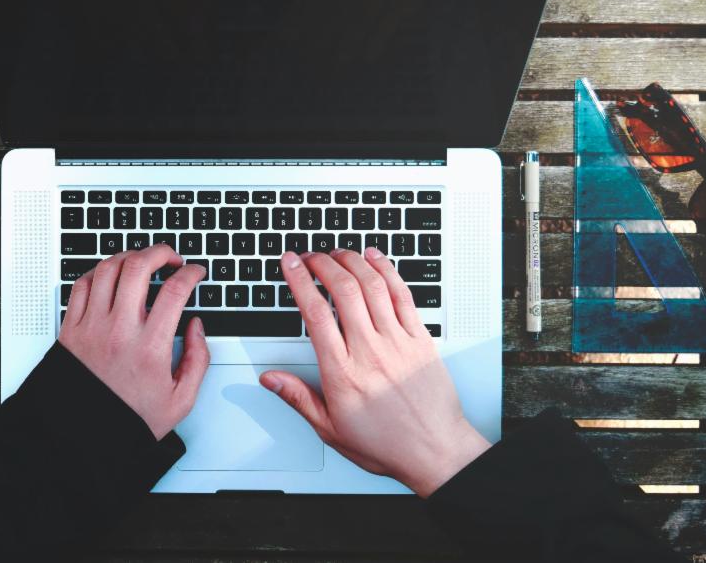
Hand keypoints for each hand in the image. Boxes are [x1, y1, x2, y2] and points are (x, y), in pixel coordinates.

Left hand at [58, 244, 208, 440]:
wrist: (84, 437)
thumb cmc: (129, 419)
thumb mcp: (180, 399)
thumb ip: (198, 360)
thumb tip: (197, 328)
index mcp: (150, 347)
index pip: (175, 290)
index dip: (191, 273)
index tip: (196, 272)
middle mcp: (119, 330)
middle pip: (139, 267)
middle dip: (160, 252)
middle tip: (171, 257)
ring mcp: (92, 326)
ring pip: (108, 269)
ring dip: (130, 257)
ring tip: (142, 262)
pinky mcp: (71, 329)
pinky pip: (82, 285)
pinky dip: (98, 272)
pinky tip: (111, 276)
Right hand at [260, 248, 490, 496]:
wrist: (435, 451)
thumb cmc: (386, 444)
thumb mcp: (331, 429)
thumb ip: (298, 398)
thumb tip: (271, 379)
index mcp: (343, 373)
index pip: (315, 314)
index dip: (299, 281)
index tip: (290, 264)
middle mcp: (370, 351)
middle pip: (343, 290)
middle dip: (322, 264)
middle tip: (309, 256)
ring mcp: (398, 342)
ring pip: (372, 286)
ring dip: (352, 261)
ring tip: (337, 253)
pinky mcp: (420, 339)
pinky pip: (403, 295)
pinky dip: (387, 270)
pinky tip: (375, 258)